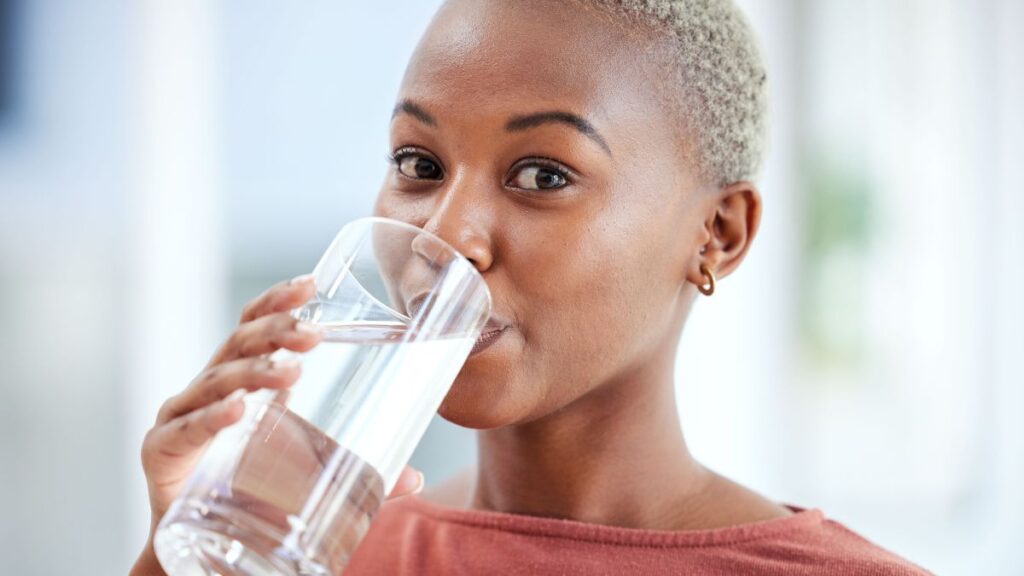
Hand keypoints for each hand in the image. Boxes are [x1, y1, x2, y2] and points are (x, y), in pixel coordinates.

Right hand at [132, 275, 422, 575]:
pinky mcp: (161, 452)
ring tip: (291, 372)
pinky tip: (237, 411)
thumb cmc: (254, 493)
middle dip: (275, 331)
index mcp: (242, 380)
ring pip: (215, 379)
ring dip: (254, 372)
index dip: (278, 302)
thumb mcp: (310, 475)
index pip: (255, 326)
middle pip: (238, 343)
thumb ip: (359, 474)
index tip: (311, 285)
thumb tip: (415, 478)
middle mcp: (209, 388)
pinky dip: (210, 418)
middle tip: (313, 334)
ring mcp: (181, 416)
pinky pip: (184, 429)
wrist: (205, 549)